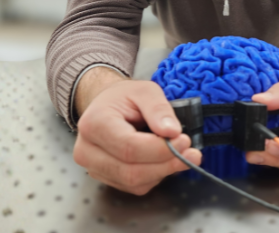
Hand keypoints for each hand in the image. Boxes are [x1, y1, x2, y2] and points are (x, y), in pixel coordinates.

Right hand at [72, 67, 201, 194]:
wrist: (106, 106)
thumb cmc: (124, 97)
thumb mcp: (145, 91)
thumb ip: (158, 109)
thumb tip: (172, 132)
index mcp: (94, 124)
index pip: (129, 147)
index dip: (160, 149)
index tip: (184, 140)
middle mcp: (87, 150)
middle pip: (131, 171)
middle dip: (166, 164)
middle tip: (190, 152)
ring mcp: (94, 168)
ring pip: (134, 183)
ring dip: (163, 172)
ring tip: (181, 154)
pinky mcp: (105, 178)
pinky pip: (135, 187)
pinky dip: (155, 176)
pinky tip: (163, 160)